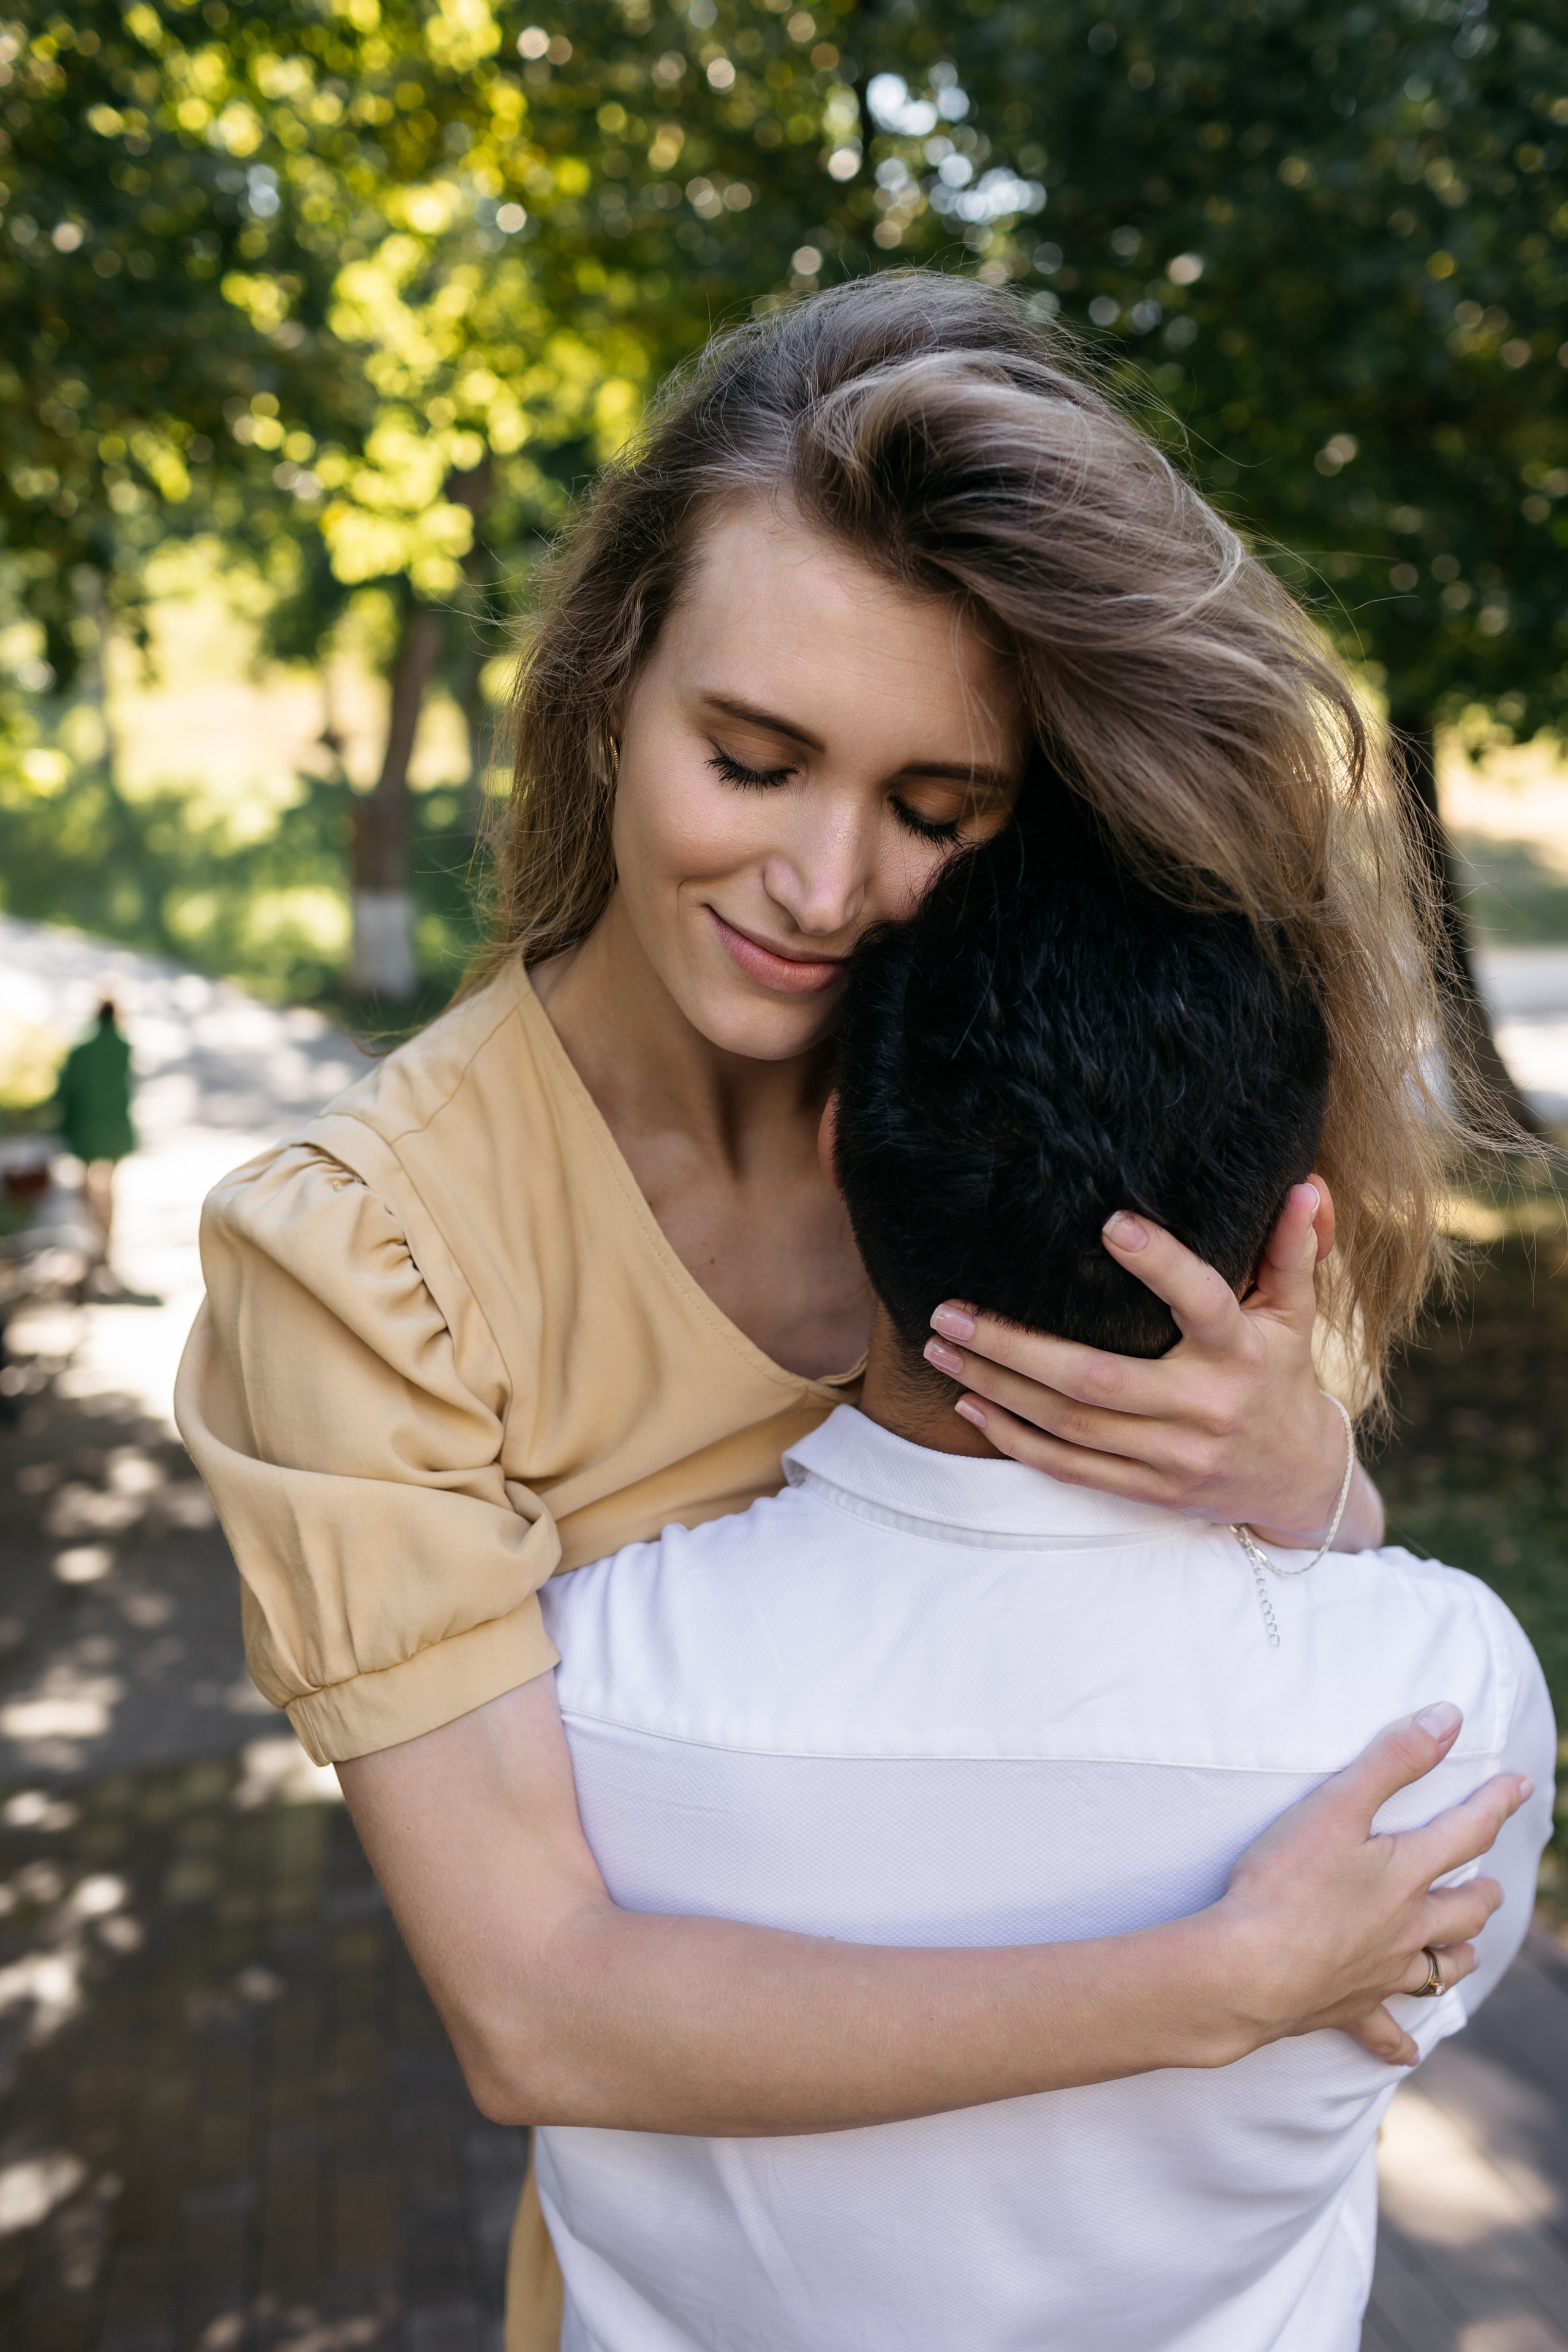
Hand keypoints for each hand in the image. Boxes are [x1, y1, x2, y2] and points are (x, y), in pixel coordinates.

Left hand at [924, 1177, 1380, 1546]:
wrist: (1297, 1479)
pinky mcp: (1148, 1489)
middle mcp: (1203, 1407)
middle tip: (951, 1310)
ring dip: (994, 1387)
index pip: (1203, 1301)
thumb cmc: (1280, 1374)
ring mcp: (1171, 1457)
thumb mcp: (1295, 1312)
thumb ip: (1291, 1250)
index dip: (1161, 1264)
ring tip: (942, 1349)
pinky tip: (969, 1405)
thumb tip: (1303, 1186)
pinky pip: (1067, 1465)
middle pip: (1094, 1377)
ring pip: (1067, 1423)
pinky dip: (1013, 1438)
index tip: (1110, 1224)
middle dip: (1013, 1345)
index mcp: (1241, 1351)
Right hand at [1216, 1702, 1531, 2066]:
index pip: (1466, 1831)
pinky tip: (1409, 2052)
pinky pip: (1384, 2033)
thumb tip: (1449, 1719)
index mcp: (1406, 1874)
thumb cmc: (1284, 1882)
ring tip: (1468, 1947)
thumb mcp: (1336, 1805)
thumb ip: (1393, 1759)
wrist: (1248, 1970)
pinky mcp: (1349, 2008)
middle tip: (1493, 1883)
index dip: (1496, 1802)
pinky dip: (1398, 2042)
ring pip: (1440, 1968)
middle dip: (1483, 1892)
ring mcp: (1382, 1972)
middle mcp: (1407, 1927)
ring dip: (1460, 1956)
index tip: (1521, 1784)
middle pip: (1464, 1910)